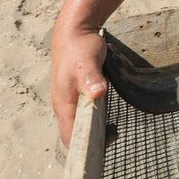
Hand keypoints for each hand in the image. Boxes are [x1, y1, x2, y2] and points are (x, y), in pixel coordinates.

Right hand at [50, 27, 107, 146]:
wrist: (74, 30)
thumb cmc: (80, 47)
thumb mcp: (88, 62)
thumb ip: (91, 78)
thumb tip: (96, 94)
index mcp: (64, 103)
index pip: (69, 136)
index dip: (84, 147)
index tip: (106, 144)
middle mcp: (64, 105)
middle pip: (73, 133)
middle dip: (91, 141)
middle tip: (115, 135)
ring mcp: (68, 99)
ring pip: (78, 123)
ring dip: (93, 130)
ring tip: (113, 130)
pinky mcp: (76, 92)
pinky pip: (82, 112)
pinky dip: (93, 119)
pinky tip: (108, 117)